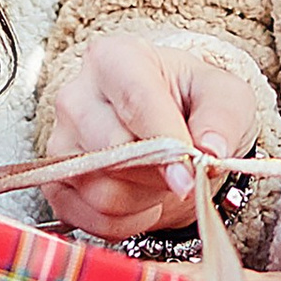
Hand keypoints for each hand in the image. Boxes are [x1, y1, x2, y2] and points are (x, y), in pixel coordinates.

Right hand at [42, 35, 259, 239]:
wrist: (171, 124)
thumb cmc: (192, 102)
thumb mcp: (225, 95)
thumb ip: (222, 117)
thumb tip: (211, 150)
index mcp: (116, 58)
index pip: (135, 102)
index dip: (164, 144)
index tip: (190, 177)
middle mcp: (76, 96)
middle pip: (113, 152)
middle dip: (159, 175)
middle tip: (186, 175)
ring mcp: (60, 142)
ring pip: (102, 192)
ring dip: (146, 200)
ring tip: (162, 181)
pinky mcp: (56, 183)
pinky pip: (92, 220)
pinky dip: (127, 222)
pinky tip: (142, 200)